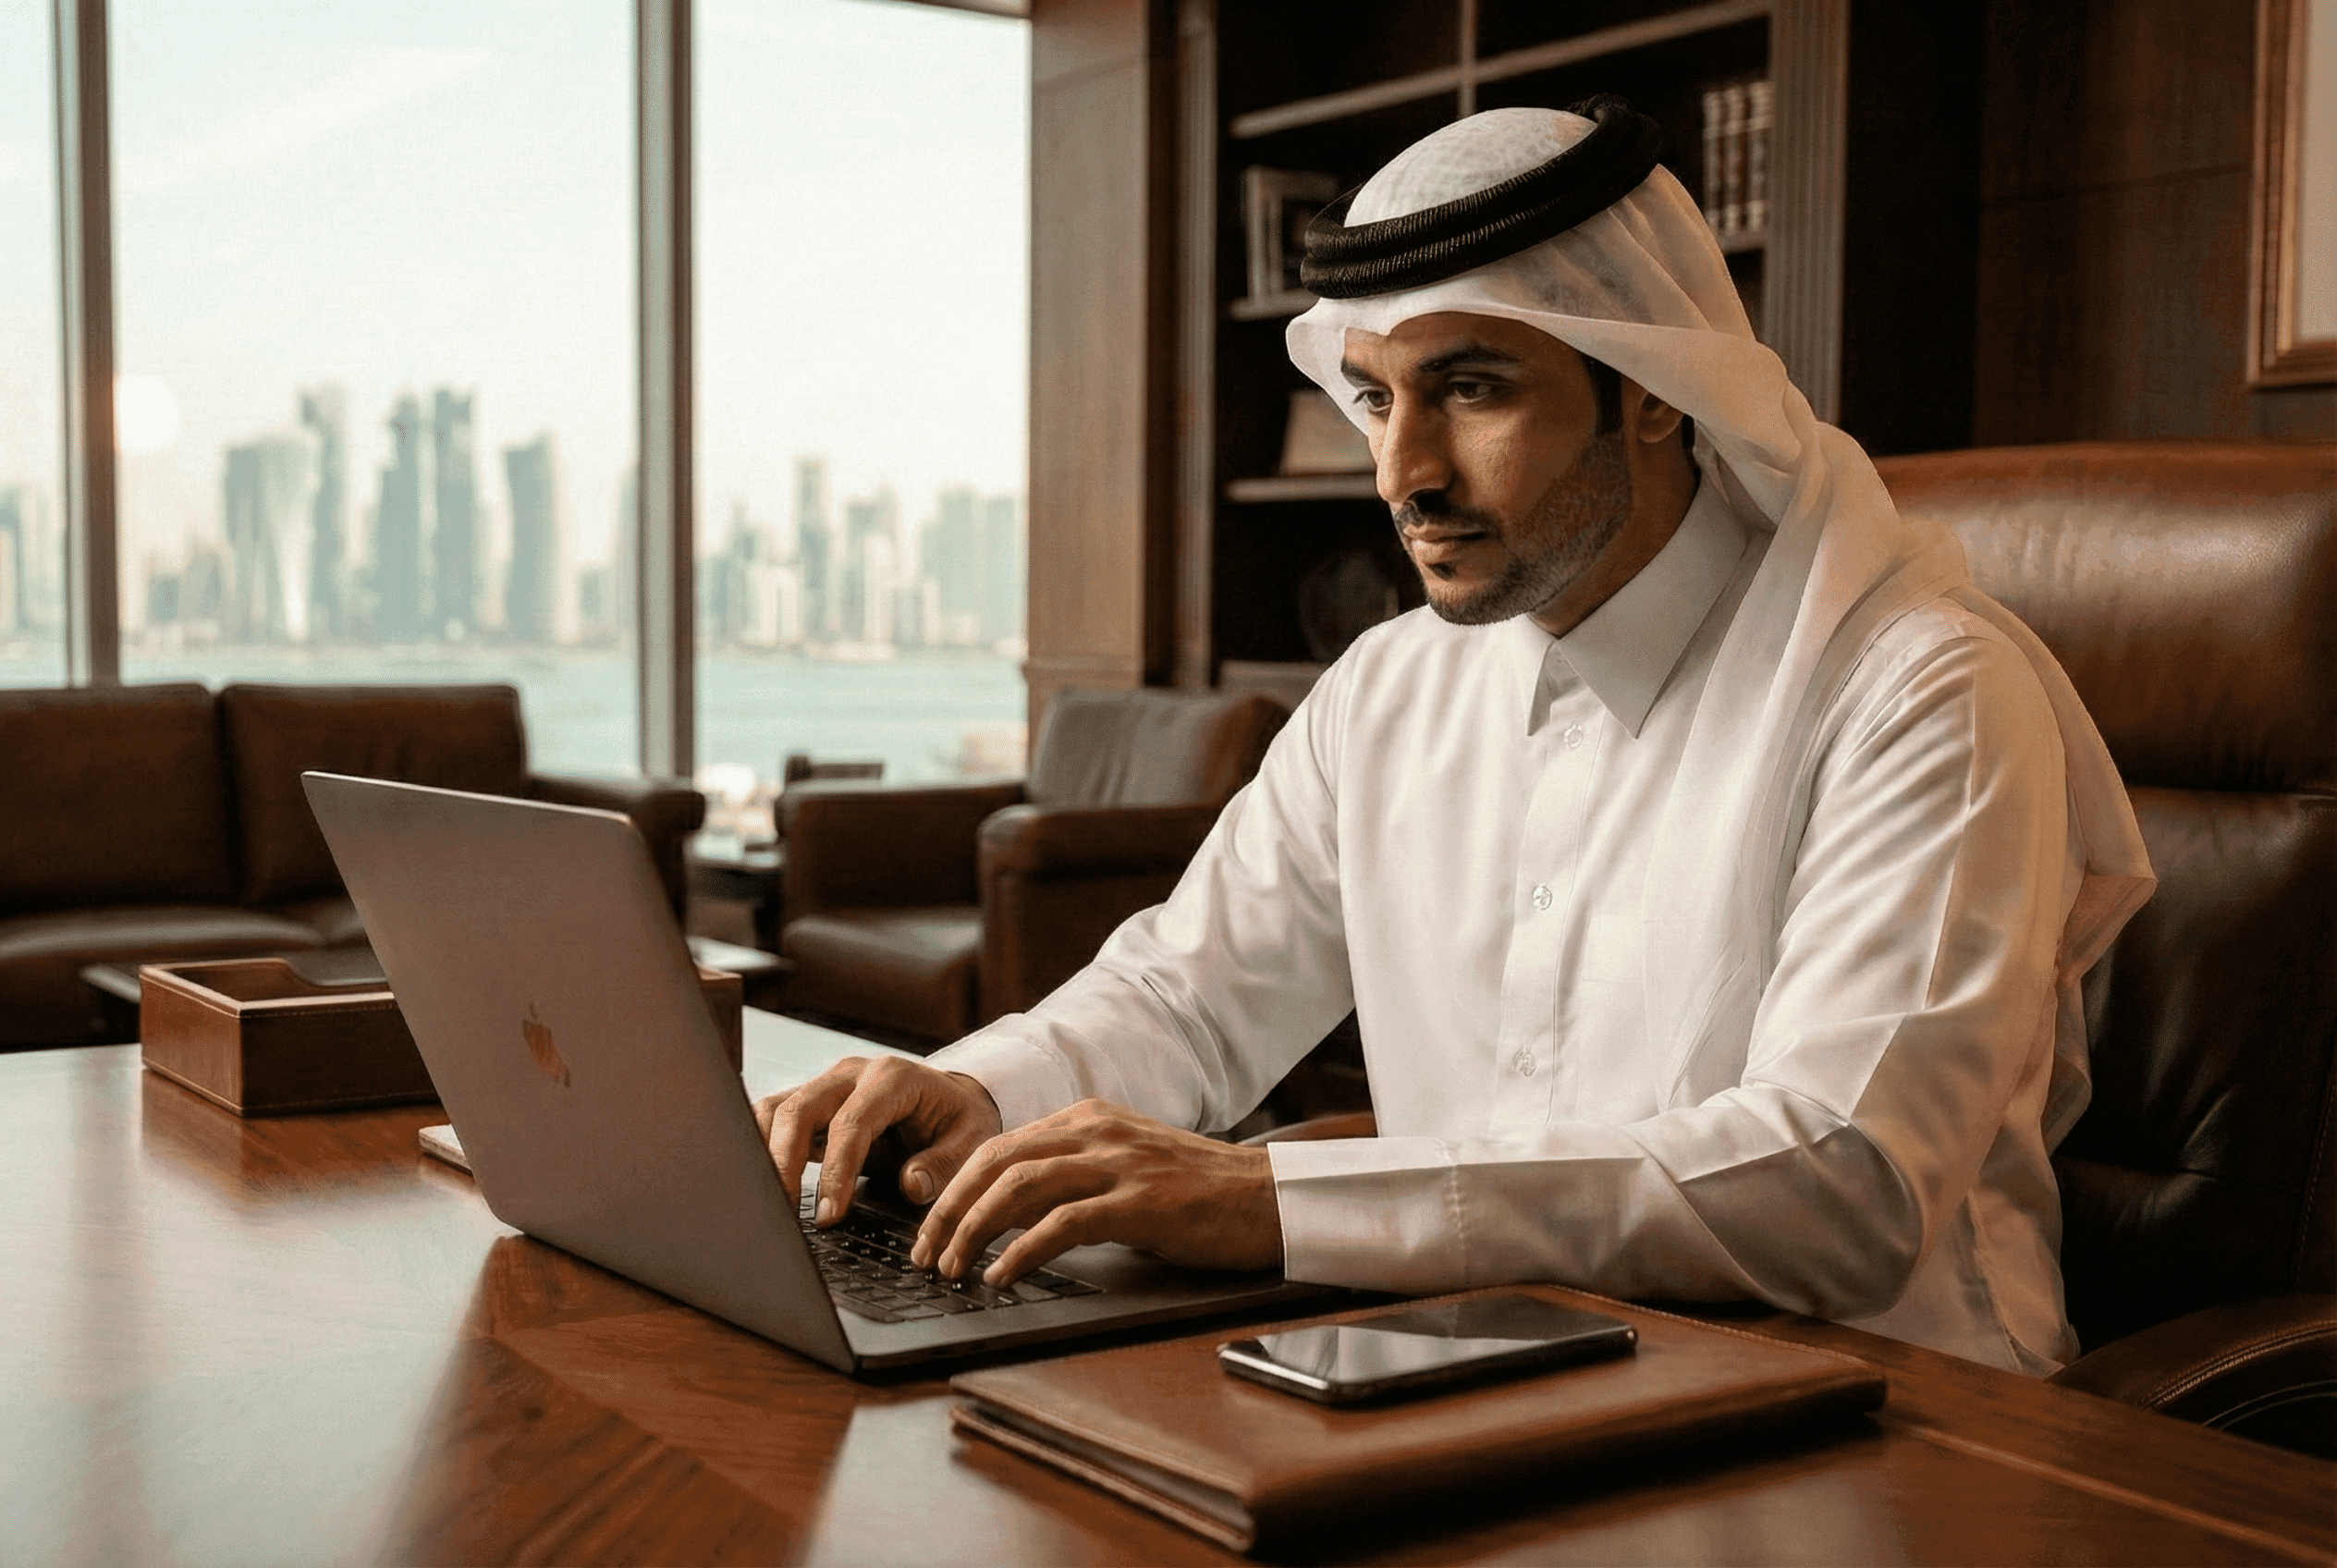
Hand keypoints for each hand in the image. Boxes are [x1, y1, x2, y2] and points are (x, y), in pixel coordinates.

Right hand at [754, 1056, 1002, 1223]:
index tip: (829, 1214)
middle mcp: (851, 1074)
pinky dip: (759, 1145)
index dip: (835, 1170)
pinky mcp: (811, 1101)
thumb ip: (945, 1163)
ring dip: (763, 1153)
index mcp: (892, 1078)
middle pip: (800, 1109)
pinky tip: (759, 1182)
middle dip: (784, 1163)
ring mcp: (826, 1084)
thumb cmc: (959, 1119)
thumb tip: (912, 1186)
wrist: (950, 1098)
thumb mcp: (972, 1139)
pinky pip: (773, 1116)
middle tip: (782, 1212)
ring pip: (776, 1109)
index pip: (851, 1122)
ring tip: (764, 1202)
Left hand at [909, 1098, 1280, 1285]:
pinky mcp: (1140, 1202)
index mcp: (1088, 1118)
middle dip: (949, 1209)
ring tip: (951, 1268)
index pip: (999, 1145)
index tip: (931, 1228)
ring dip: (973, 1230)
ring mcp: (1119, 1163)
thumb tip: (1008, 1213)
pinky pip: (1063, 1223)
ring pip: (1019, 1187)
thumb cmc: (1198, 1192)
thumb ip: (1074, 1174)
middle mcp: (1096, 1131)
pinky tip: (1002, 1275)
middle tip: (925, 1253)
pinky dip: (1021, 1250)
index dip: (955, 1187)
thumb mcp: (1126, 1165)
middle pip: (997, 1162)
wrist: (1268, 1198)